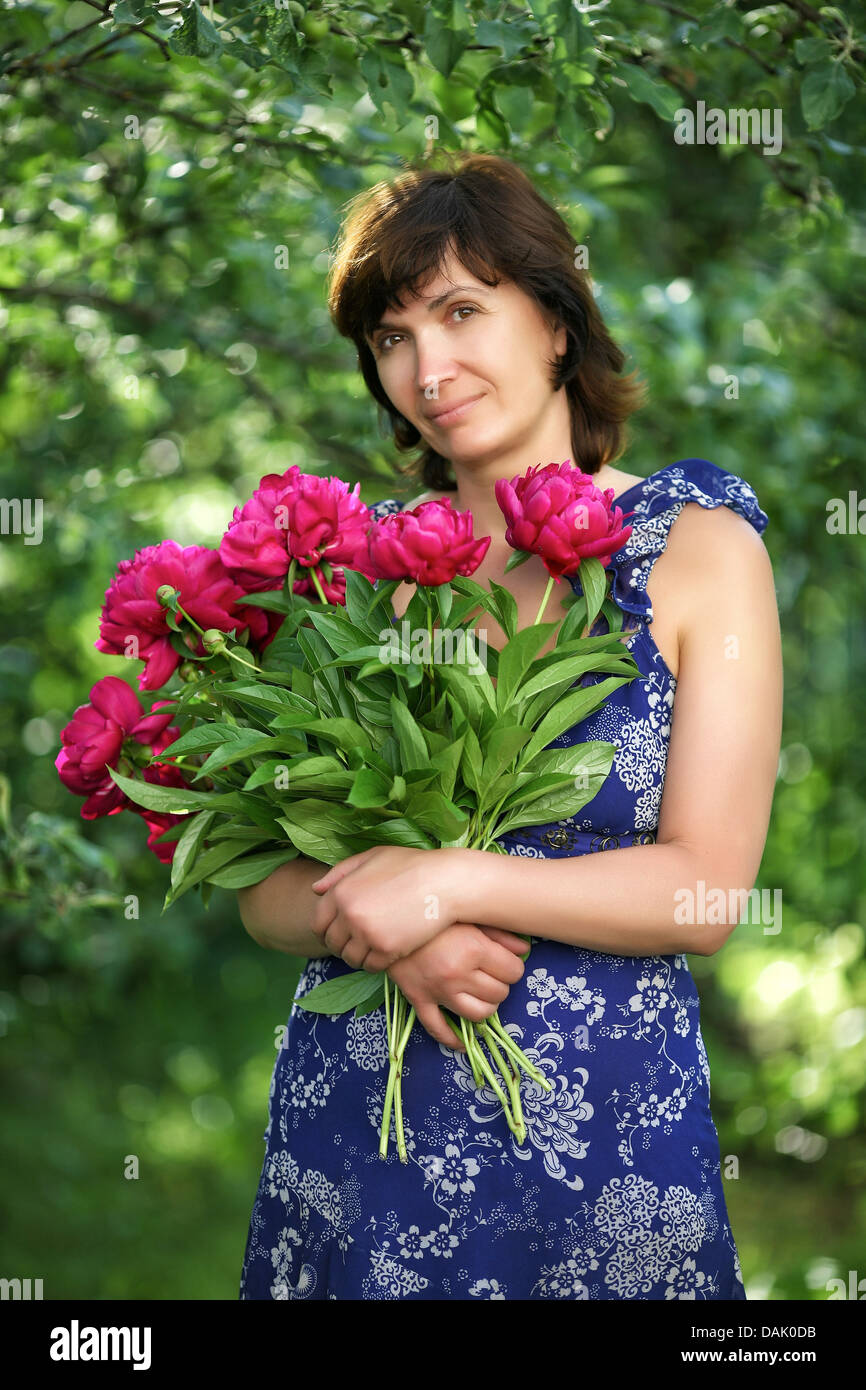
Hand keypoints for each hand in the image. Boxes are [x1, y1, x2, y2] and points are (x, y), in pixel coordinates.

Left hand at [309, 845, 462, 970]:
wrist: (445, 882)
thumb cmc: (411, 865)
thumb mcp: (372, 857)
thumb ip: (340, 872)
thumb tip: (315, 889)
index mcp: (341, 892)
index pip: (318, 923)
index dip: (327, 930)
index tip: (341, 932)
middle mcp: (349, 914)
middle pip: (332, 943)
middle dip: (342, 944)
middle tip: (359, 942)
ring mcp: (367, 933)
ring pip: (350, 958)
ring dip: (358, 956)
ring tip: (372, 948)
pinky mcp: (386, 949)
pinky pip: (370, 966)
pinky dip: (375, 963)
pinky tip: (386, 954)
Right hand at [386, 922, 527, 1048]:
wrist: (387, 920)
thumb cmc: (432, 915)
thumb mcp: (468, 916)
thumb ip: (499, 933)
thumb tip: (525, 950)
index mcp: (473, 950)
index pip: (513, 972)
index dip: (512, 966)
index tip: (505, 960)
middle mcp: (458, 975)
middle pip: (499, 994)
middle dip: (500, 984)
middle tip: (491, 972)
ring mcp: (438, 991)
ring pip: (478, 1015)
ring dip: (485, 1007)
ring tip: (481, 993)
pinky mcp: (419, 1000)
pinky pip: (438, 1029)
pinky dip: (452, 1039)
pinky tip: (462, 1041)